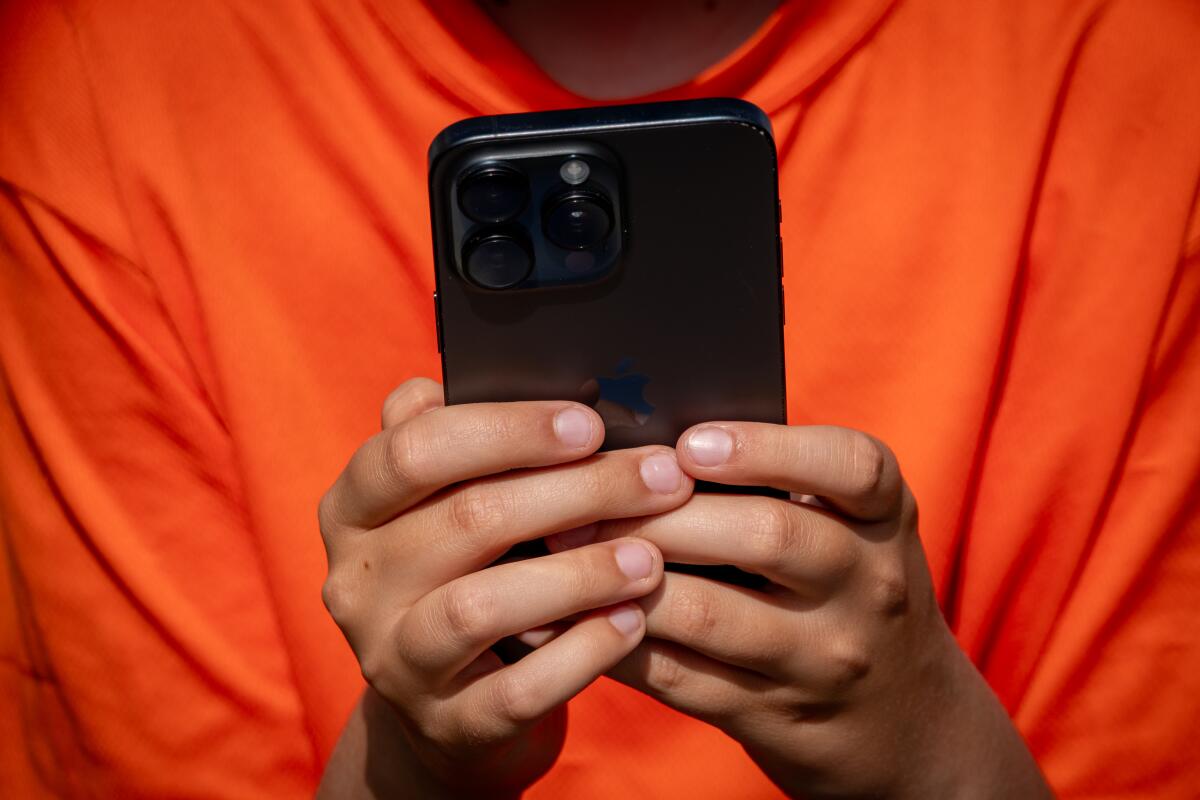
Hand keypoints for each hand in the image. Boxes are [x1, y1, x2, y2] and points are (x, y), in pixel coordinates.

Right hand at [316, 378, 692, 796]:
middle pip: (466, 519)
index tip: (591, 423)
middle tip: (660, 478)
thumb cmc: (470, 574)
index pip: (414, 448)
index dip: (506, 430)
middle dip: (578, 491)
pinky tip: (631, 620)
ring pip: (481, 606)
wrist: (454, 711)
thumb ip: (473, 443)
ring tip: (650, 556)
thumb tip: (550, 374)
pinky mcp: (444, 725)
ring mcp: (392, 659)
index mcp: (354, 507)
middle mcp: (357, 581)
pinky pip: (518, 690)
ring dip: (581, 572)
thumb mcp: (453, 506)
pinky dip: (582, 651)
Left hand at [549, 423, 1051, 798]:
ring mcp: (825, 660)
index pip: (850, 467)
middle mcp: (869, 586)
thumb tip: (649, 448)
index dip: (765, 448)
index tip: (690, 443)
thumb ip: (781, 485)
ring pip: (710, 613)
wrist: (907, 722)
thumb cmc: (848, 590)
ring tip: (567, 548)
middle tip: (587, 494)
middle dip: (663, 512)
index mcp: (885, 518)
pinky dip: (620, 641)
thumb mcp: (851, 530)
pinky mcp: (777, 718)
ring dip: (626, 577)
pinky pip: (683, 677)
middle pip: (765, 535)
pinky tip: (577, 615)